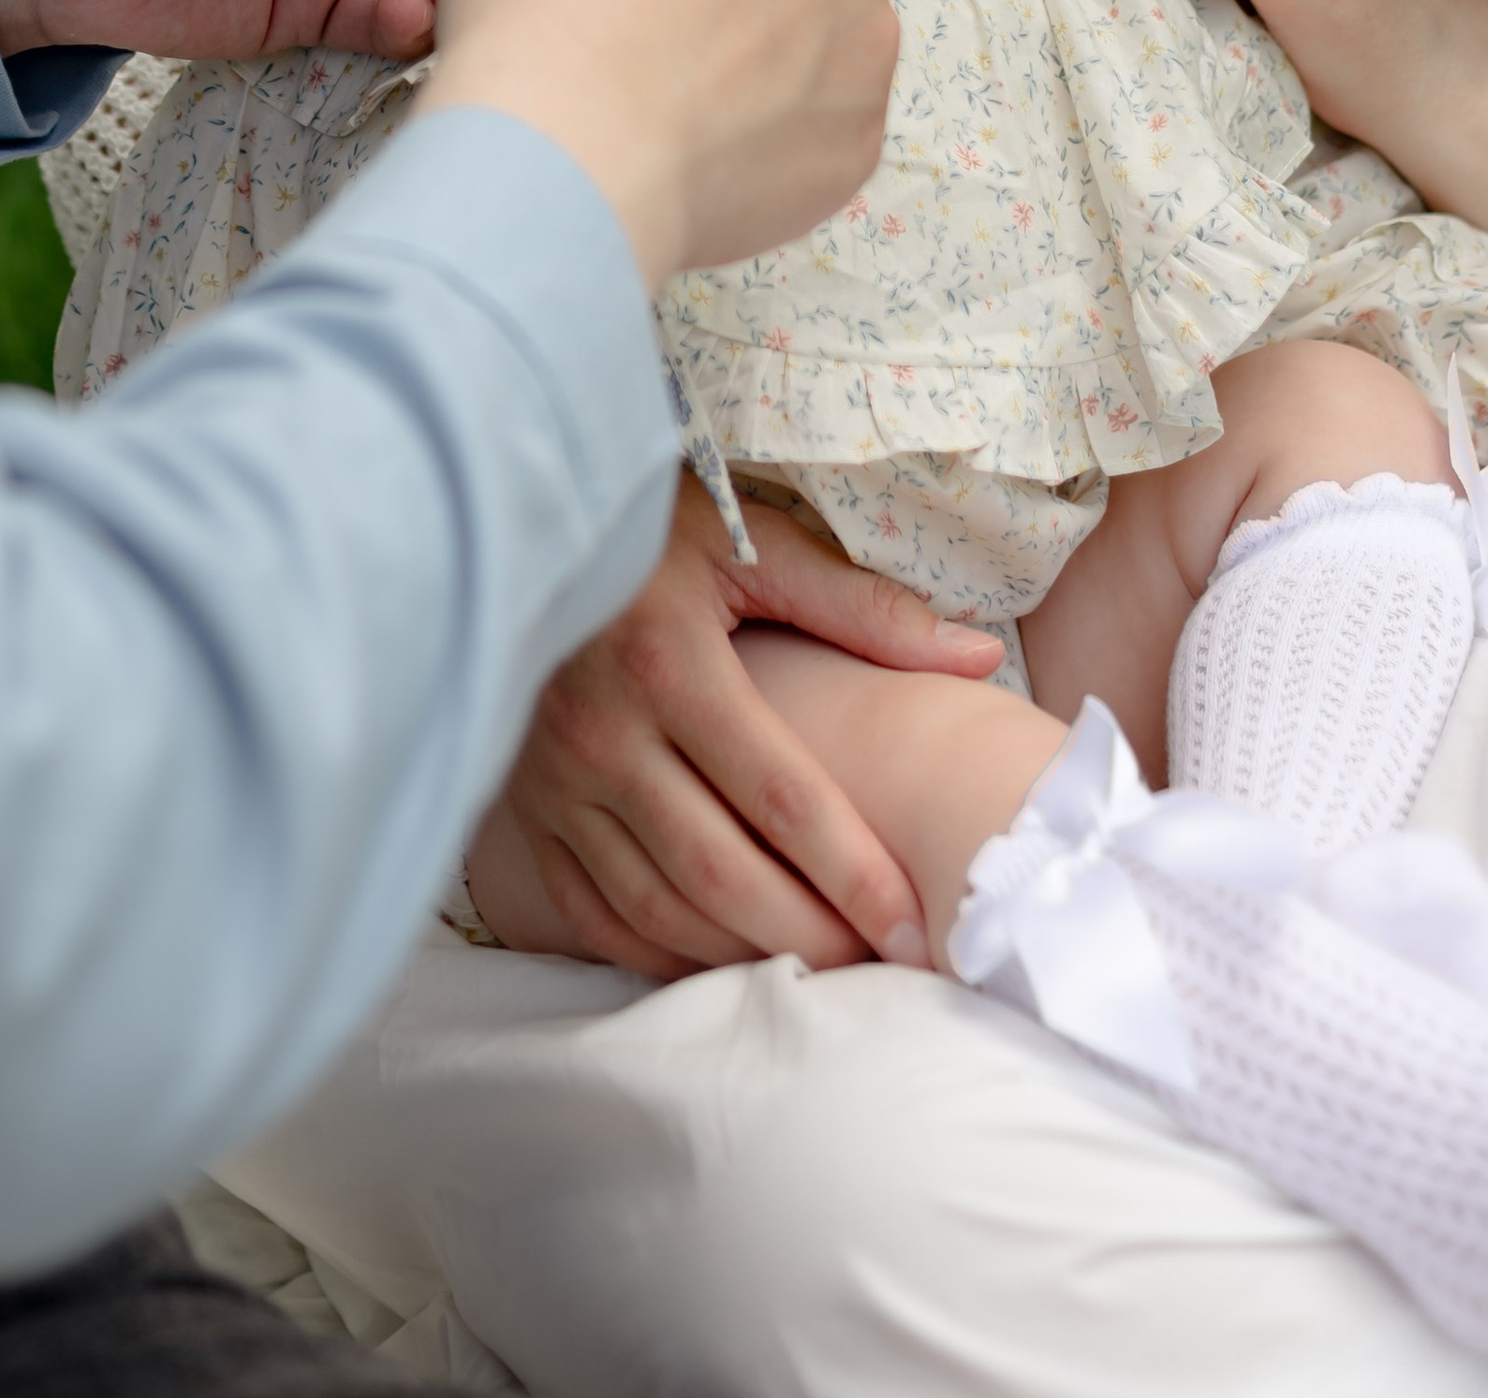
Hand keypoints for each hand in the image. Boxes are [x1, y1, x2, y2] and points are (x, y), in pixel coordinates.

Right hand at [430, 0, 900, 283]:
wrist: (566, 161)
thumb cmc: (543, 11)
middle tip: (670, 16)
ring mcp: (870, 32)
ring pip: (827, 28)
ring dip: (775, 49)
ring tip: (685, 95)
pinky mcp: (866, 131)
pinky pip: (824, 121)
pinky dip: (778, 133)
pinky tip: (707, 148)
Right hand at [474, 476, 1002, 979]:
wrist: (512, 523)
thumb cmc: (649, 528)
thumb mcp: (750, 544)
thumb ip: (861, 606)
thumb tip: (976, 653)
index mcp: (667, 665)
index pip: (781, 798)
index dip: (855, 872)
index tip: (915, 925)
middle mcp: (602, 734)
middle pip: (720, 873)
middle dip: (811, 933)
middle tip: (882, 961)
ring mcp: (555, 781)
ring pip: (656, 906)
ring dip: (742, 953)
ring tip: (818, 965)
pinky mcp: (525, 808)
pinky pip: (591, 912)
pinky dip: (658, 951)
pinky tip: (718, 956)